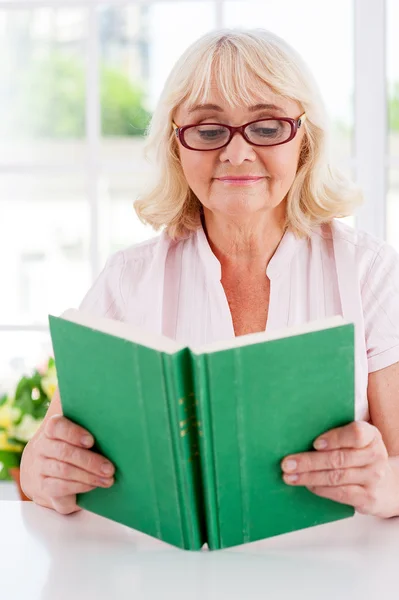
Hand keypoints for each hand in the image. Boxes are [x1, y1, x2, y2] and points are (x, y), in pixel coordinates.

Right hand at [20, 414, 114, 514]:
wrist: (46, 473)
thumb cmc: (72, 448)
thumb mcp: (77, 436)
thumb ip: (89, 429)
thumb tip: (114, 427)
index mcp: (50, 430)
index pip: (56, 426)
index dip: (74, 433)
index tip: (91, 441)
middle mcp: (41, 447)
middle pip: (64, 452)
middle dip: (90, 461)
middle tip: (109, 468)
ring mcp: (40, 468)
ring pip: (64, 471)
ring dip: (89, 476)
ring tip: (107, 479)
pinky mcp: (43, 487)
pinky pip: (61, 487)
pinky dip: (80, 486)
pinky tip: (93, 485)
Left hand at [281, 421, 397, 517]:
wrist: (387, 486)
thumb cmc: (361, 457)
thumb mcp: (356, 442)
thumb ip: (337, 436)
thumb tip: (299, 436)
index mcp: (371, 436)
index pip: (356, 434)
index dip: (335, 438)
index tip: (315, 443)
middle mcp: (376, 456)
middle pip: (339, 458)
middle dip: (309, 461)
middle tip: (287, 463)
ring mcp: (374, 478)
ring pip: (336, 477)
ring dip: (309, 477)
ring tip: (290, 476)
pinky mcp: (368, 498)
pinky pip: (340, 493)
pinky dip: (320, 489)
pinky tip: (307, 485)